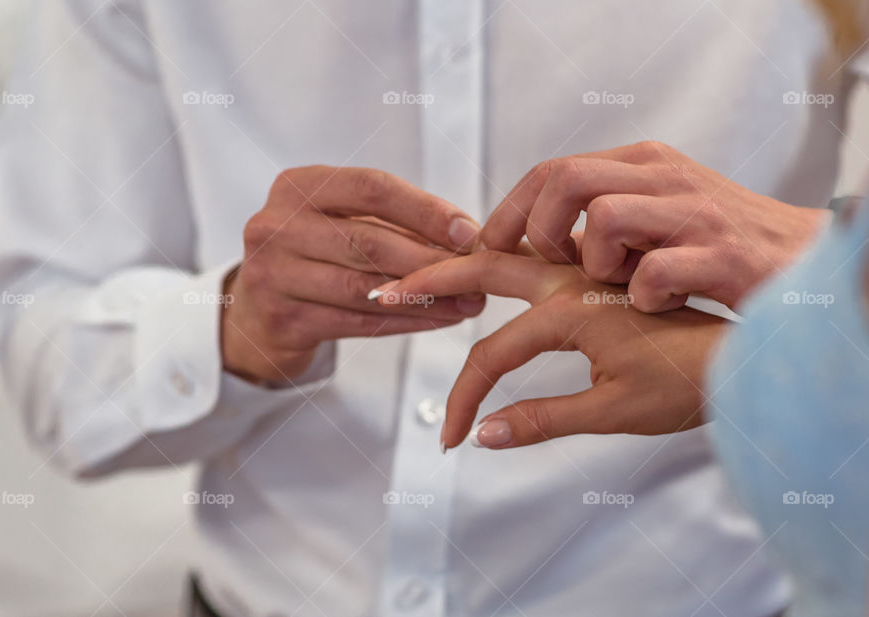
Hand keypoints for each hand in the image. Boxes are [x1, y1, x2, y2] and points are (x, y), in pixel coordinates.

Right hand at [223, 166, 484, 381]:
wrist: (256, 311)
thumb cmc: (314, 256)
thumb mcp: (339, 221)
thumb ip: (391, 222)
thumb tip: (467, 236)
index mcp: (296, 186)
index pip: (370, 188)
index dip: (425, 210)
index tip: (469, 231)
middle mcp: (275, 226)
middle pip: (368, 240)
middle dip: (430, 258)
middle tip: (478, 273)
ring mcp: (271, 275)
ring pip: (364, 287)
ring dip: (425, 296)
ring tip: (469, 302)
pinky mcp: (282, 319)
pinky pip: (357, 323)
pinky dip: (405, 322)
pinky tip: (440, 320)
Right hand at [374, 250, 726, 449]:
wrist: (743, 355)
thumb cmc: (689, 381)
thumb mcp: (613, 411)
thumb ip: (543, 418)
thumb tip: (486, 433)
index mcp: (569, 312)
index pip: (490, 355)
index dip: (463, 398)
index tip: (450, 435)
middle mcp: (571, 280)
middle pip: (484, 267)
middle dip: (431, 278)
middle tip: (389, 288)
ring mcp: (586, 271)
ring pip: (512, 251)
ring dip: (466, 258)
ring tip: (428, 265)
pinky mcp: (600, 273)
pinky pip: (540, 254)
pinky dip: (505, 256)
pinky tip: (493, 261)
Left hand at [481, 141, 829, 311]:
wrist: (802, 264)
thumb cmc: (715, 249)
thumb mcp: (654, 217)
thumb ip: (599, 215)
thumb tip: (526, 240)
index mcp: (643, 166)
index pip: (552, 170)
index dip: (510, 211)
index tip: (486, 247)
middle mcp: (664, 179)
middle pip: (565, 179)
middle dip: (534, 231)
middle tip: (541, 269)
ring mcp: (694, 215)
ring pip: (605, 218)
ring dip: (597, 263)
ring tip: (621, 285)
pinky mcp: (722, 257)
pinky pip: (655, 273)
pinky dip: (647, 296)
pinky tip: (664, 304)